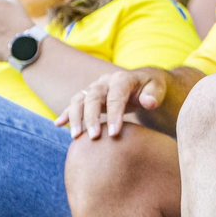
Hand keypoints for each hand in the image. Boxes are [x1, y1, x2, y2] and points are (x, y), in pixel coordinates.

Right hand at [57, 66, 171, 138]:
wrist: (142, 82)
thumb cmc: (151, 88)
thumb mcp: (157, 89)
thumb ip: (154, 94)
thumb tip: (148, 102)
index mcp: (122, 79)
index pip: (116, 96)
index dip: (114, 114)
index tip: (114, 133)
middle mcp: (105, 82)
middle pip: (93, 97)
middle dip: (92, 117)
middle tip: (93, 137)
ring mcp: (94, 88)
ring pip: (79, 100)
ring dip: (75, 117)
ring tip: (76, 136)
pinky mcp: (88, 97)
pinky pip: (73, 104)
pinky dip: (66, 113)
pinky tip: (58, 124)